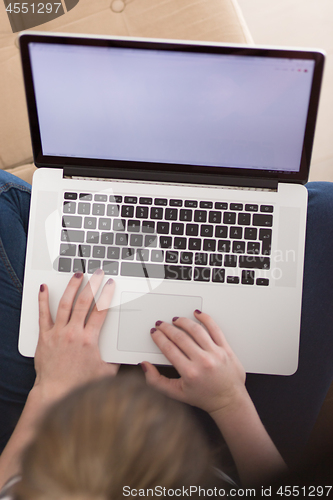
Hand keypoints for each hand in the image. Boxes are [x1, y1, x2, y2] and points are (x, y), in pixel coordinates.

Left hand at [33, 270, 118, 403]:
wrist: (55, 393)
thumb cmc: (79, 385)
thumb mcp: (106, 372)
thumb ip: (117, 359)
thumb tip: (127, 352)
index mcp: (89, 340)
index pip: (101, 311)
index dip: (107, 295)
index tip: (110, 285)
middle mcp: (73, 333)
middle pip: (84, 302)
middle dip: (93, 285)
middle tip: (97, 274)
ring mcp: (57, 333)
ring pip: (65, 304)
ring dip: (72, 287)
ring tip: (77, 275)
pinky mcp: (44, 337)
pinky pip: (43, 314)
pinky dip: (43, 300)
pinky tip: (44, 288)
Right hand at [142, 311, 246, 415]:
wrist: (228, 400)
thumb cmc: (204, 396)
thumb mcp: (176, 393)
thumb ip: (156, 381)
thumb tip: (145, 365)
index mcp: (190, 372)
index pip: (169, 348)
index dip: (159, 337)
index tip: (155, 332)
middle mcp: (203, 361)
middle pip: (180, 337)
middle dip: (167, 328)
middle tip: (161, 324)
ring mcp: (216, 354)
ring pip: (196, 330)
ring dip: (183, 322)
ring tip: (176, 320)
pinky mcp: (226, 349)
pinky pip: (215, 329)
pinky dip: (206, 318)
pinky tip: (198, 314)